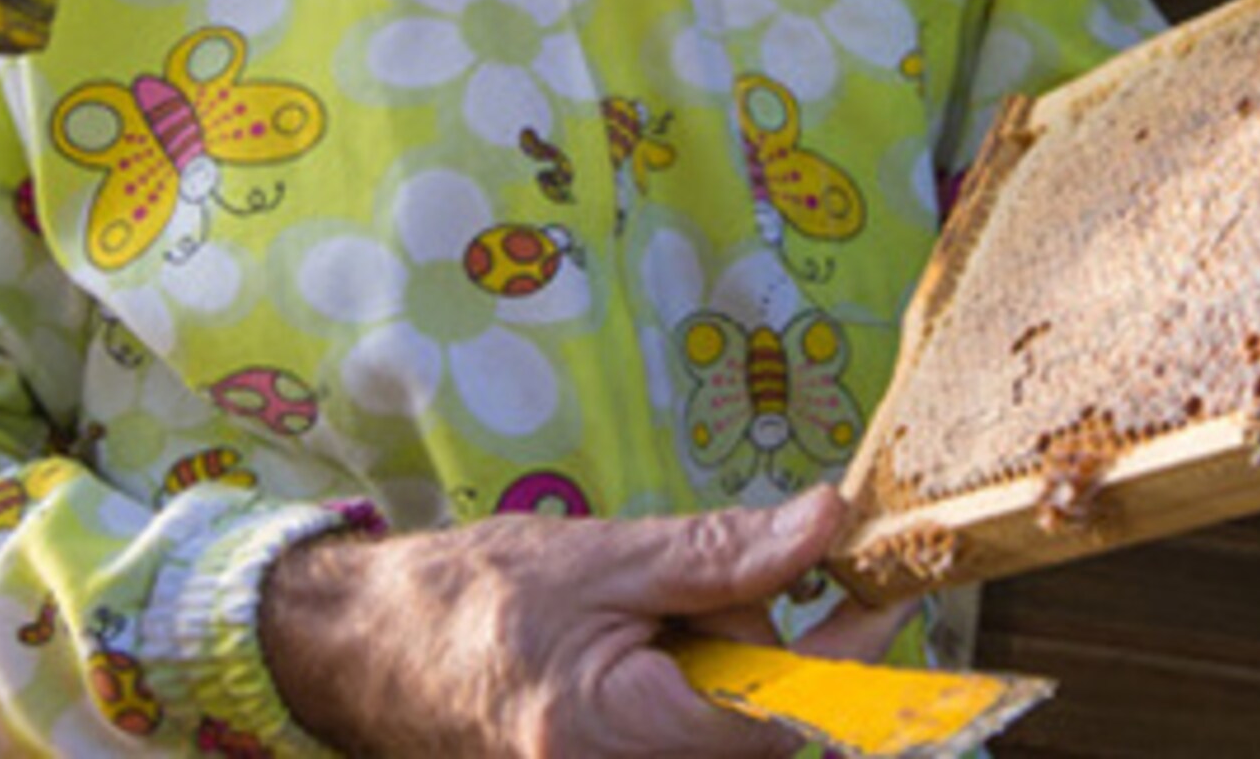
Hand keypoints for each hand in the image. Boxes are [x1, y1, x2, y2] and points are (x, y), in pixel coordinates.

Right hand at [258, 485, 907, 757]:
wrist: (372, 647)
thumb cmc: (475, 595)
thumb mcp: (607, 554)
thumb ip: (722, 552)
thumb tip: (826, 524)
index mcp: (617, 735)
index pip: (776, 719)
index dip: (846, 659)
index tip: (887, 592)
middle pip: (760, 725)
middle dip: (756, 642)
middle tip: (685, 584)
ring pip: (733, 728)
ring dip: (723, 661)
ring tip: (643, 613)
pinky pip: (697, 735)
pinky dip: (697, 681)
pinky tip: (651, 644)